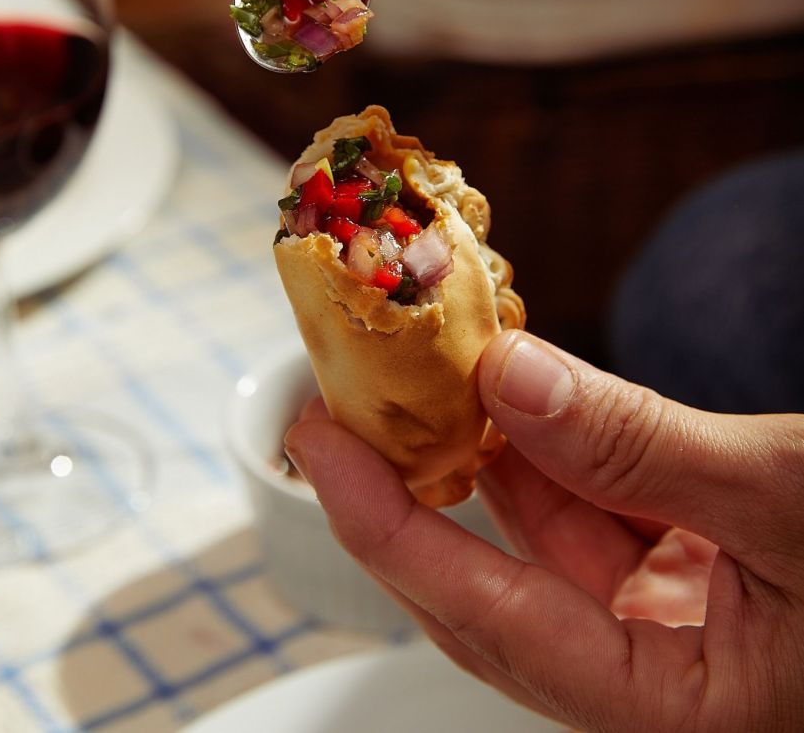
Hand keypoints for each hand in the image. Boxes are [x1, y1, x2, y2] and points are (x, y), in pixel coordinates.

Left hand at [285, 330, 803, 730]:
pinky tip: (516, 391)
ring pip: (538, 538)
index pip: (484, 616)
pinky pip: (590, 511)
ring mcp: (668, 626)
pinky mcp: (688, 574)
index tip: (319, 445)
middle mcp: (653, 677)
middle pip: (489, 582)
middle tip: (339, 405)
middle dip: (410, 490)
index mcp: (671, 710)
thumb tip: (509, 376)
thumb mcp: (789, 499)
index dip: (387, 526)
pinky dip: (550, 449)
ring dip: (480, 456)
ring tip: (416, 378)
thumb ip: (639, 446)